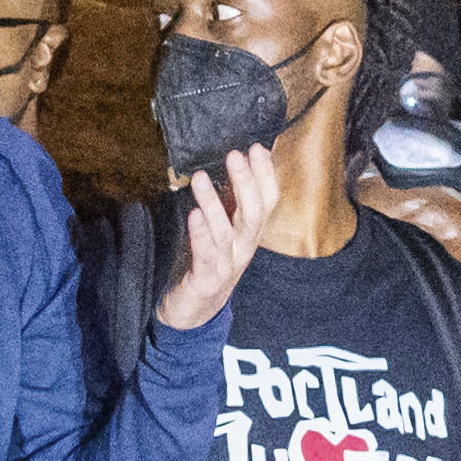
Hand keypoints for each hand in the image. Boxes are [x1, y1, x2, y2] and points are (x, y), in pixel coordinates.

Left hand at [153, 145, 277, 327]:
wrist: (193, 312)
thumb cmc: (206, 263)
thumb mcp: (222, 229)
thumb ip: (228, 203)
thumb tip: (232, 165)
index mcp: (249, 234)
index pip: (267, 202)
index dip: (265, 175)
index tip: (257, 148)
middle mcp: (244, 248)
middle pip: (253, 213)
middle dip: (246, 183)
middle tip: (235, 155)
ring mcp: (227, 266)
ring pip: (227, 232)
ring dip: (214, 202)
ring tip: (202, 177)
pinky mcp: (206, 281)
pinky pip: (206, 255)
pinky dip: (200, 234)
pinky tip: (193, 214)